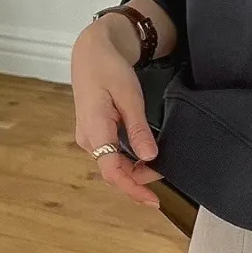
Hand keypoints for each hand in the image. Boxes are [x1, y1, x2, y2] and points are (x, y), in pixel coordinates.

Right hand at [71, 16, 161, 207]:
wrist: (91, 52)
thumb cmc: (109, 69)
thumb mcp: (129, 97)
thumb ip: (138, 129)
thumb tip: (149, 157)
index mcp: (95, 129)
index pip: (112, 171)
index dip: (132, 188)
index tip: (152, 200)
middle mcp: (87, 138)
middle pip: (113, 172)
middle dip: (138, 179)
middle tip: (164, 174)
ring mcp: (88, 137)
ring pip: (112, 165)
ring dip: (133, 171)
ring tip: (156, 168)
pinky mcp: (93, 134)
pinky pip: (110, 156)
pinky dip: (127, 162)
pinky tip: (142, 160)